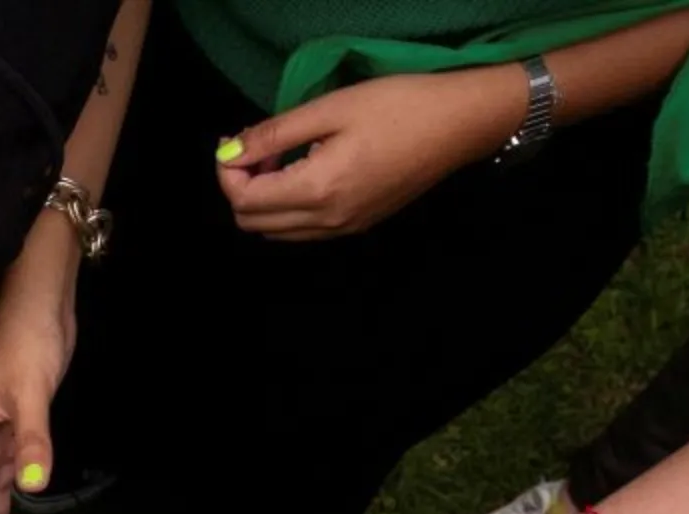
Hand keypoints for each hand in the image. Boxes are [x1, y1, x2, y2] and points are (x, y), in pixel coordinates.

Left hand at [217, 70, 523, 238]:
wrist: (459, 125)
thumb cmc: (398, 106)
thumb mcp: (330, 109)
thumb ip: (275, 134)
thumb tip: (230, 151)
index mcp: (318, 190)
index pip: (244, 200)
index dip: (228, 171)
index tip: (237, 141)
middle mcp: (327, 221)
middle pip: (253, 223)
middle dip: (242, 186)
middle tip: (259, 147)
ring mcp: (344, 229)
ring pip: (276, 231)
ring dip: (264, 199)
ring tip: (281, 157)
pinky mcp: (358, 226)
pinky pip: (303, 231)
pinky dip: (288, 207)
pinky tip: (305, 171)